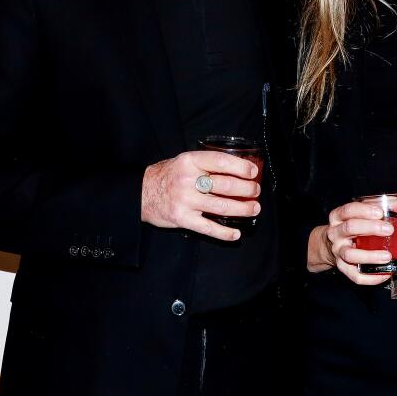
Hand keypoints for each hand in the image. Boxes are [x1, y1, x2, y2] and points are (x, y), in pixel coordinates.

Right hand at [141, 150, 259, 240]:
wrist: (140, 193)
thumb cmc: (167, 176)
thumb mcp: (184, 161)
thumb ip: (205, 164)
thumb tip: (236, 170)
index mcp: (189, 161)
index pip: (221, 162)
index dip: (241, 167)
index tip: (253, 172)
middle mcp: (187, 180)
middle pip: (225, 185)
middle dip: (246, 189)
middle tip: (256, 191)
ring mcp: (185, 201)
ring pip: (221, 206)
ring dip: (243, 208)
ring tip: (254, 209)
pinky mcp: (182, 219)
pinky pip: (208, 227)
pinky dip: (224, 233)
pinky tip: (236, 233)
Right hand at [306, 199, 396, 284]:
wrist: (329, 244)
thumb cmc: (352, 226)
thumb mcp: (361, 212)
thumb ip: (380, 206)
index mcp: (338, 217)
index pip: (348, 210)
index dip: (364, 210)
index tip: (380, 212)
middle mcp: (336, 233)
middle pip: (350, 228)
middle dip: (370, 228)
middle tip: (389, 230)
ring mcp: (338, 251)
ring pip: (350, 254)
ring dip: (370, 256)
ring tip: (387, 256)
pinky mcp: (343, 268)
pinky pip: (355, 275)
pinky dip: (370, 278)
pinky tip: (385, 274)